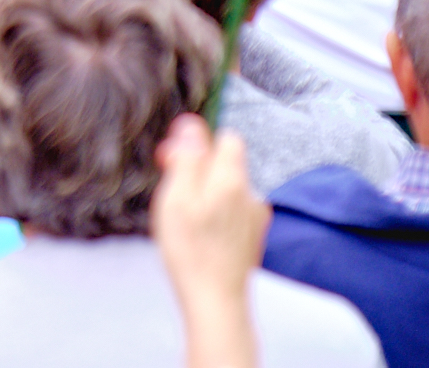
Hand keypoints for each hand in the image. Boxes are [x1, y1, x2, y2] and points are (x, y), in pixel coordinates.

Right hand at [151, 114, 266, 367]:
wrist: (216, 301)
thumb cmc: (191, 251)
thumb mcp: (176, 197)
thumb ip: (187, 158)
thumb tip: (192, 125)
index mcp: (232, 179)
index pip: (226, 138)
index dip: (198, 144)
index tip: (173, 161)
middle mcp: (250, 194)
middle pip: (225, 165)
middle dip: (198, 172)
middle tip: (172, 196)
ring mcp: (255, 219)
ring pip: (227, 190)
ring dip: (207, 196)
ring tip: (185, 222)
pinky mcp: (253, 239)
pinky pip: (232, 212)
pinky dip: (217, 217)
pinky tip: (201, 237)